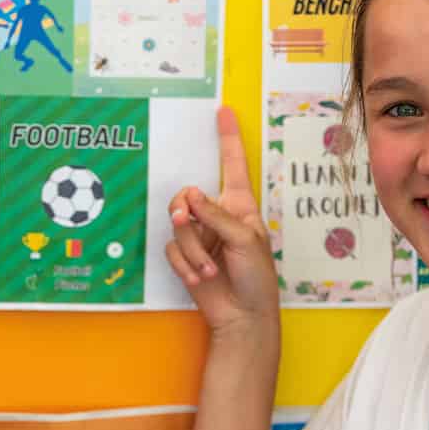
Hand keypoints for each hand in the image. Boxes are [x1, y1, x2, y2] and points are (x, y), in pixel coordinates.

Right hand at [165, 107, 279, 337]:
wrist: (244, 317)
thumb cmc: (257, 278)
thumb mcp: (244, 241)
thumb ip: (216, 215)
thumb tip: (190, 194)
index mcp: (240, 206)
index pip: (233, 165)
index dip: (228, 138)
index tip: (223, 112)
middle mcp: (217, 216)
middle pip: (187, 196)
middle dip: (186, 214)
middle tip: (186, 220)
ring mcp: (201, 236)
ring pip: (177, 225)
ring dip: (191, 250)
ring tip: (209, 269)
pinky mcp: (186, 256)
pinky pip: (171, 249)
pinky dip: (183, 264)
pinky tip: (199, 278)